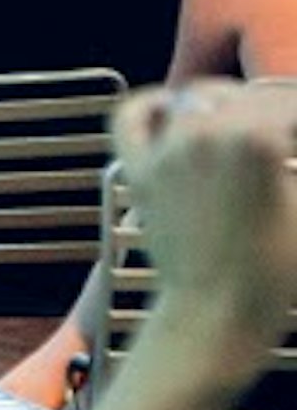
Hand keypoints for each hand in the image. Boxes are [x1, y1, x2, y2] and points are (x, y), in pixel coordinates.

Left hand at [116, 83, 296, 357]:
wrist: (219, 313)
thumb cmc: (273, 271)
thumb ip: (296, 165)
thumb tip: (286, 152)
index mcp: (253, 139)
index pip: (286, 102)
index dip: (295, 115)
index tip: (296, 134)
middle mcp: (203, 135)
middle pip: (244, 96)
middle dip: (271, 109)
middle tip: (284, 131)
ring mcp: (166, 151)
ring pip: (195, 100)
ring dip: (224, 105)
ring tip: (246, 124)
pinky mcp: (139, 171)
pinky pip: (130, 117)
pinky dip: (150, 105)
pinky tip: (172, 108)